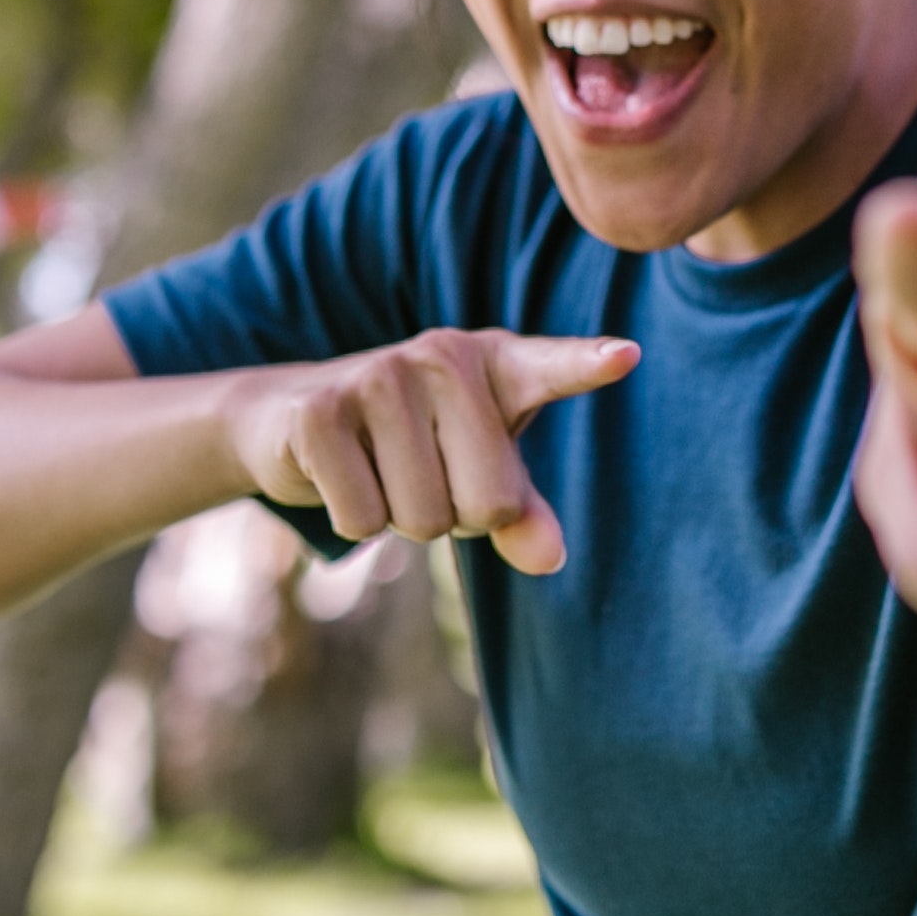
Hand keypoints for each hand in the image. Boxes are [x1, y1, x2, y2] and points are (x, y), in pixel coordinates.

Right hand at [225, 328, 638, 574]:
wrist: (290, 418)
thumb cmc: (410, 446)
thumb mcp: (476, 472)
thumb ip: (522, 513)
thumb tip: (549, 559)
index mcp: (496, 363)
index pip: (551, 368)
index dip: (587, 365)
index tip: (626, 356)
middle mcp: (443, 356)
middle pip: (488, 503)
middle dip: (456, 516)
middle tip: (421, 473)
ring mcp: (379, 377)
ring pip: (423, 518)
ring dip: (400, 519)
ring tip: (379, 470)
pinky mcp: (321, 413)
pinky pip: (363, 519)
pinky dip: (353, 520)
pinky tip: (339, 475)